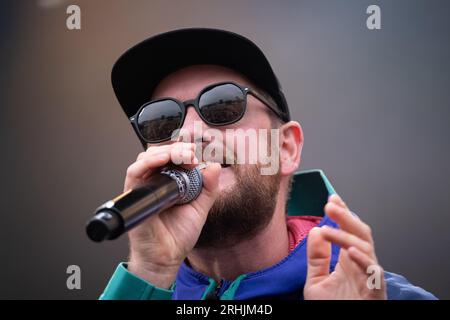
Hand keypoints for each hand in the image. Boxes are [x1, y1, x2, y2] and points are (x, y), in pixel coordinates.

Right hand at [124, 142, 220, 288]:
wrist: (167, 258)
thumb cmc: (179, 235)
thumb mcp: (200, 207)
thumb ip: (209, 187)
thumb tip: (214, 165)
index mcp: (169, 183)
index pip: (172, 158)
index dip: (184, 151)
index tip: (198, 154)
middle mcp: (154, 182)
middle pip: (159, 154)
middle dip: (177, 149)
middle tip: (191, 153)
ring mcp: (143, 188)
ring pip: (146, 158)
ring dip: (165, 152)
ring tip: (182, 155)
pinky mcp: (134, 195)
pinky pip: (134, 173)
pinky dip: (147, 162)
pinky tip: (162, 159)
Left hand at [304, 194, 386, 299]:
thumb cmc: (331, 309)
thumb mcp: (316, 281)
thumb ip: (316, 257)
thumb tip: (315, 230)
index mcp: (349, 261)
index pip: (349, 231)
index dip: (343, 214)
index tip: (332, 198)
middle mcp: (361, 266)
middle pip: (360, 233)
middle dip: (347, 217)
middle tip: (331, 204)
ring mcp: (369, 278)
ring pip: (366, 249)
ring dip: (347, 236)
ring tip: (329, 226)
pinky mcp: (374, 293)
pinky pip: (373, 275)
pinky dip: (363, 262)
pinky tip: (350, 252)